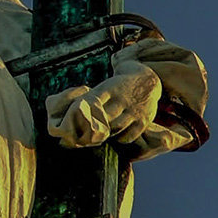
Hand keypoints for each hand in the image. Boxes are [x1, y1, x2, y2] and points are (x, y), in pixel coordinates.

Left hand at [45, 61, 161, 147]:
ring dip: (105, 134)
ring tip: (99, 136)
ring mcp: (134, 110)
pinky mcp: (144, 120)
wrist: (147, 79)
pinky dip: (120, 139)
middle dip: (92, 128)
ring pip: (115, 128)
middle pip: (103, 118)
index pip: (92, 102)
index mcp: (109, 88)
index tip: (74, 123)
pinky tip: (115, 136)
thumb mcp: (106, 87)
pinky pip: (128, 136)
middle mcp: (122, 98)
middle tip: (83, 135)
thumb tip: (70, 114)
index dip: (83, 114)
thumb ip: (92, 99)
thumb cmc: (119, 86)